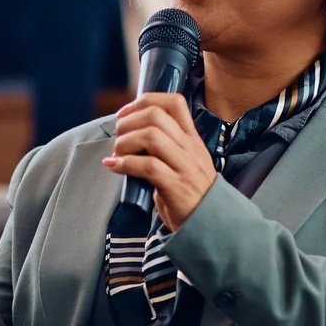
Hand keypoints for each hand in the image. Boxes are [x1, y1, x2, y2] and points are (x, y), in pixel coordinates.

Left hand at [102, 93, 218, 230]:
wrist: (211, 224)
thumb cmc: (190, 194)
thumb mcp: (183, 163)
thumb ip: (164, 148)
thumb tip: (129, 136)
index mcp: (192, 139)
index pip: (174, 102)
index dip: (145, 101)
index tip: (125, 114)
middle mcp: (190, 148)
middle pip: (156, 115)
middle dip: (128, 122)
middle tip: (118, 137)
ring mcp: (184, 166)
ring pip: (151, 136)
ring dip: (125, 142)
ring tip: (117, 154)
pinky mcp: (175, 186)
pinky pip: (147, 166)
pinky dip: (125, 163)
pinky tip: (115, 167)